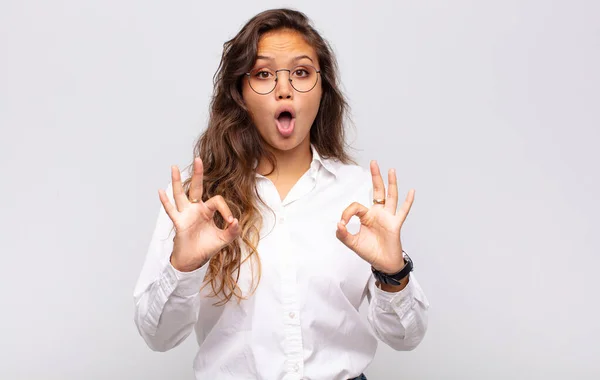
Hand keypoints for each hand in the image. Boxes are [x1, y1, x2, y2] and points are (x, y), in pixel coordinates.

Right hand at [158, 157, 240, 271]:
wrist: (194, 260)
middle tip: (198, 159)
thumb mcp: (224, 239)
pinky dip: (165, 202)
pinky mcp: (179, 222)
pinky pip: (171, 210)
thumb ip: (232, 231)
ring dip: (177, 181)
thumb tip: (235, 221)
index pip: (217, 201)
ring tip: (174, 167)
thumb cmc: (207, 247)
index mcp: (208, 210)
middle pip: (196, 187)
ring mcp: (186, 214)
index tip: (230, 222)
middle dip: (198, 174)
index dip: (225, 209)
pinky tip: (161, 191)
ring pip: (180, 195)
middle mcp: (196, 209)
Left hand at [336, 160, 414, 273]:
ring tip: (391, 170)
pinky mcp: (396, 224)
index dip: (347, 212)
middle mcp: (378, 213)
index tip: (342, 223)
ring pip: (391, 197)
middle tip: (373, 162)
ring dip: (391, 183)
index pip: (356, 206)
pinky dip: (408, 202)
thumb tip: (338, 224)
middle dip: (375, 177)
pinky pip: (403, 211)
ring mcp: (388, 217)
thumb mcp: (352, 243)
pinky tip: (412, 191)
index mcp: (367, 216)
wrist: (383, 263)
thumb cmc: (369, 251)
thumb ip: (343, 234)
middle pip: (378, 191)